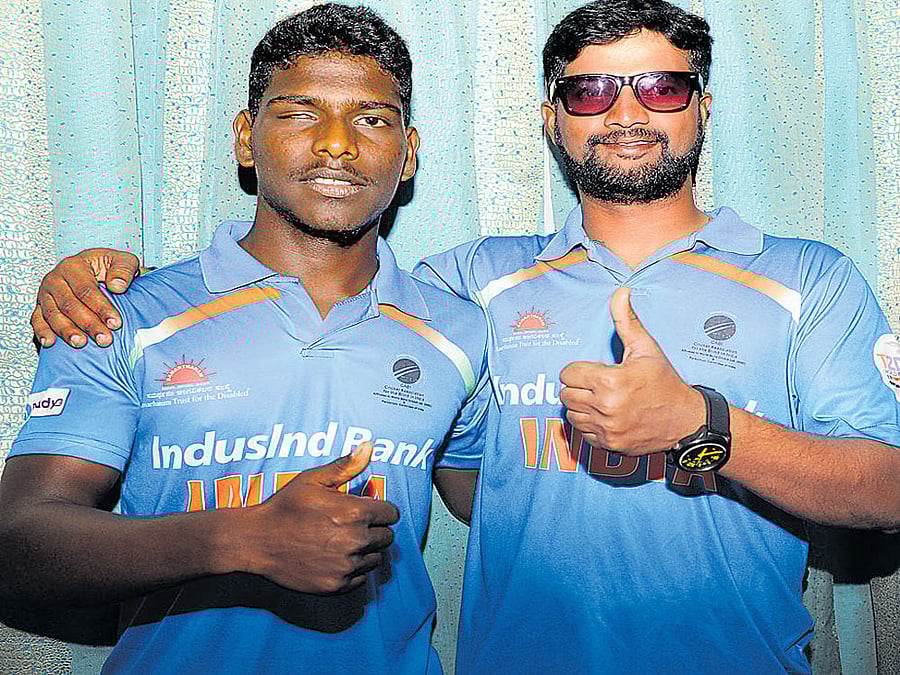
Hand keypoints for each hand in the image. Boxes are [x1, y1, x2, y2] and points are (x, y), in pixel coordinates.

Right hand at [32, 248, 139, 348]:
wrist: (94, 268)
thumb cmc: (109, 266)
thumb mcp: (124, 261)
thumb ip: (124, 269)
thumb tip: (117, 286)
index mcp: (74, 266)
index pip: (86, 290)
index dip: (101, 308)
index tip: (115, 323)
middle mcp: (56, 279)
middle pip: (70, 305)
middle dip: (88, 324)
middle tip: (104, 339)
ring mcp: (45, 293)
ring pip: (53, 314)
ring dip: (67, 331)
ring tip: (81, 343)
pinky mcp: (40, 306)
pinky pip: (37, 320)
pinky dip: (42, 332)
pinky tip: (50, 342)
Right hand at [241, 442, 400, 593]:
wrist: (257, 541)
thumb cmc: (285, 506)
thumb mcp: (313, 480)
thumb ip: (346, 466)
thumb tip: (369, 445)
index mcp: (355, 512)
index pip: (392, 514)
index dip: (381, 510)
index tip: (368, 510)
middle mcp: (355, 540)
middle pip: (387, 537)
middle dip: (374, 530)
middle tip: (352, 525)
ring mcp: (346, 566)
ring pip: (375, 558)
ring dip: (365, 550)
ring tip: (342, 541)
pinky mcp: (337, 586)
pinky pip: (360, 578)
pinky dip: (352, 569)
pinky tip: (333, 558)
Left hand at [559, 287, 703, 454]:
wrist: (685, 420)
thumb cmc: (664, 381)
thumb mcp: (646, 348)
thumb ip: (627, 321)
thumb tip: (621, 292)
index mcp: (610, 381)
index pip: (568, 373)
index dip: (579, 369)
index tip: (595, 370)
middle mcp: (604, 407)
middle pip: (566, 394)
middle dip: (578, 386)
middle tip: (597, 384)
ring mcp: (606, 429)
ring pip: (571, 414)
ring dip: (581, 406)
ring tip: (601, 399)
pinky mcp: (608, 445)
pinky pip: (582, 433)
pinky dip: (590, 425)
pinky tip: (606, 416)